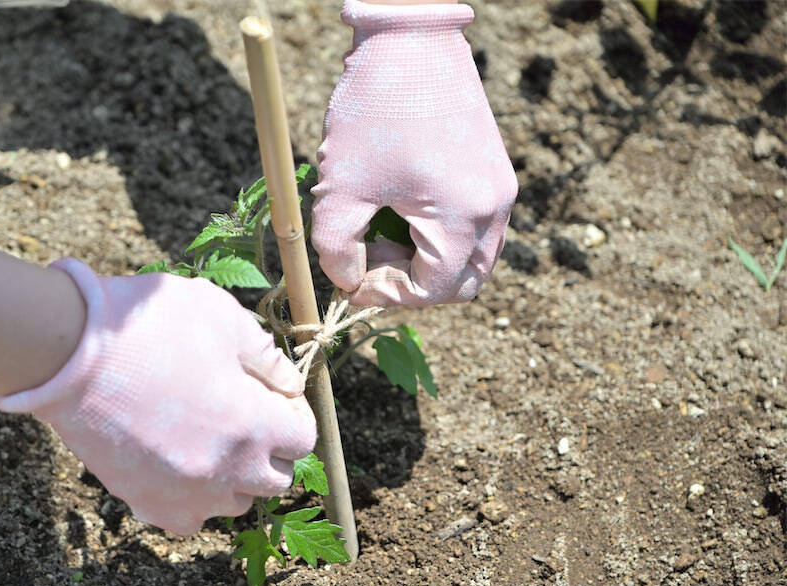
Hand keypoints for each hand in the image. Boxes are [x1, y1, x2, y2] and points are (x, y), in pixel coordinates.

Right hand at [0, 259, 315, 534]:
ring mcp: (186, 493)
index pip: (303, 440)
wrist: (69, 352)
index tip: (275, 397)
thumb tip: (288, 383)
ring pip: (234, 503)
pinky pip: (188, 520)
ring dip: (234, 476)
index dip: (293, 414)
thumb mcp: (223, 318)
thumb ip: (266, 356)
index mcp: (255, 425)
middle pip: (275, 479)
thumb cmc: (149, 326)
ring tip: (209, 439)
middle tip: (245, 415)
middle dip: (269, 448)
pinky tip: (179, 466)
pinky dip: (193, 500)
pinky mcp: (145, 502)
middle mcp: (228, 471)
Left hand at [312, 0, 517, 306]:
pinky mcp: (494, 172)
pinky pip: (472, 227)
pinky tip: (397, 208)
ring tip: (378, 233)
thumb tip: (349, 285)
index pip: (433, 290)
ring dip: (425, 261)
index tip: (350, 281)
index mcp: (464, 216)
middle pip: (462, 283)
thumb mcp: (339, 189)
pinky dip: (437, 235)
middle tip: (367, 262)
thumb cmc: (372, 111)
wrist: (409, 37)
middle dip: (411, 284)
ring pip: (470, 258)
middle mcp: (495, 208)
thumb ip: (336, 252)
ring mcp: (501, 189)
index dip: (386, 295)